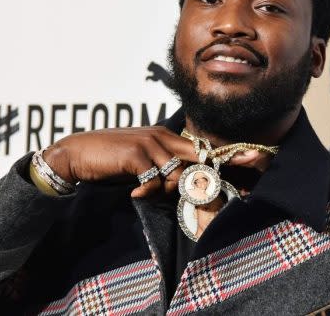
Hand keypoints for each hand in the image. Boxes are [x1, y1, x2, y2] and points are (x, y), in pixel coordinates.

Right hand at [43, 126, 273, 197]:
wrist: (77, 153)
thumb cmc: (110, 159)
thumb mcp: (140, 162)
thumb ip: (162, 168)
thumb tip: (182, 184)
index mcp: (165, 137)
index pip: (200, 147)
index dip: (227, 154)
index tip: (252, 159)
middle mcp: (161, 136)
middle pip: (198, 155)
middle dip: (218, 171)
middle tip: (235, 184)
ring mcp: (150, 142)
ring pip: (178, 172)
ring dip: (168, 188)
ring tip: (146, 191)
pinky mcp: (136, 153)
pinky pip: (155, 178)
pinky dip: (148, 190)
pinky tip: (135, 192)